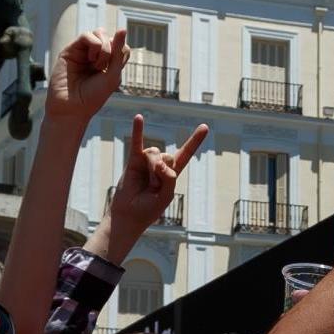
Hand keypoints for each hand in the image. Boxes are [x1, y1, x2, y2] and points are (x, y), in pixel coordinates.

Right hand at [48, 28, 126, 122]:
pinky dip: (94, 45)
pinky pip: (86, 35)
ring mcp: (82, 52)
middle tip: (104, 67)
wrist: (72, 108)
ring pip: (99, 32)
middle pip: (111, 37)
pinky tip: (90, 60)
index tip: (114, 69)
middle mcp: (95, 56)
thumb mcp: (113, 75)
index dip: (121, 52)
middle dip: (113, 48)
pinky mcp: (70, 50)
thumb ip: (119, 52)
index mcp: (108, 63)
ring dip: (104, 47)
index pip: (121, 45)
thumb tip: (122, 28)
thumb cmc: (93, 96)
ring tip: (97, 65)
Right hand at [107, 114, 207, 236]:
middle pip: (168, 156)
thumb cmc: (148, 209)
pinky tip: (138, 118)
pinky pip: (136, 142)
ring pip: (154, 153)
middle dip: (162, 171)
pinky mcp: (133, 161)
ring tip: (148, 183)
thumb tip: (160, 162)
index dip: (195, 140)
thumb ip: (169, 178)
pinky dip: (138, 130)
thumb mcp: (166, 196)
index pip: (186, 153)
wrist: (128, 215)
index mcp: (172, 173)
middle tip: (154, 187)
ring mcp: (147, 162)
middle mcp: (161, 164)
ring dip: (152, 168)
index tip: (205, 127)